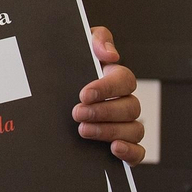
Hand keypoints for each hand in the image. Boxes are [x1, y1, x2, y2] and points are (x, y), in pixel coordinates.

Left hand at [75, 26, 143, 164]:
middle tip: (77, 113)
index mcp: (116, 78)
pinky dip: (131, 152)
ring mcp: (126, 125)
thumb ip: (96, 39)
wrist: (53, 90)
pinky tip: (114, 149)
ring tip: (83, 130)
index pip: (124, 80)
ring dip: (110, 131)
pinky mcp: (123, 145)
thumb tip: (111, 54)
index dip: (106, 88)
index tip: (83, 94)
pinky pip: (138, 152)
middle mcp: (125, 101)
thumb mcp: (79, 46)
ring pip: (134, 130)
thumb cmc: (69, 67)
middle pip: (130, 107)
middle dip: (103, 112)